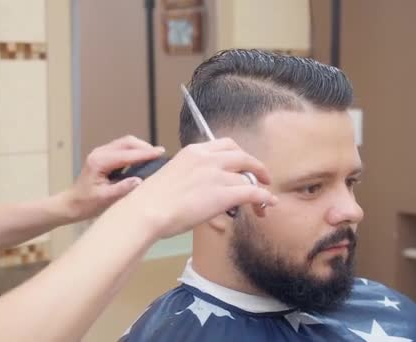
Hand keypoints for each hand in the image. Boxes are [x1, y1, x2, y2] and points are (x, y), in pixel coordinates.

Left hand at [66, 135, 164, 220]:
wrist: (72, 204)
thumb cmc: (86, 204)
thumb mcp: (105, 198)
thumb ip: (122, 189)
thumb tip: (140, 180)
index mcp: (100, 161)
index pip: (127, 154)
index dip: (145, 153)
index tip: (161, 152)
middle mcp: (100, 153)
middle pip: (127, 142)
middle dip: (144, 147)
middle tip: (160, 155)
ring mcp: (100, 153)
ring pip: (125, 143)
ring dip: (140, 148)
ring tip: (154, 156)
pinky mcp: (103, 156)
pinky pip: (121, 148)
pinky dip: (133, 151)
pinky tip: (142, 159)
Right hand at [117, 138, 277, 238]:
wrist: (147, 210)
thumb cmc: (151, 200)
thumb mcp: (172, 175)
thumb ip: (190, 174)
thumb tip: (201, 187)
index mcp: (193, 151)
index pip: (225, 145)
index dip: (239, 154)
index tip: (243, 165)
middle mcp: (207, 158)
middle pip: (242, 156)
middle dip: (255, 166)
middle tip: (262, 177)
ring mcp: (216, 175)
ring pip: (249, 176)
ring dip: (260, 187)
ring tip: (263, 200)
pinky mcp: (223, 194)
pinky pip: (253, 192)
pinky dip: (264, 198)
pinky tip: (268, 203)